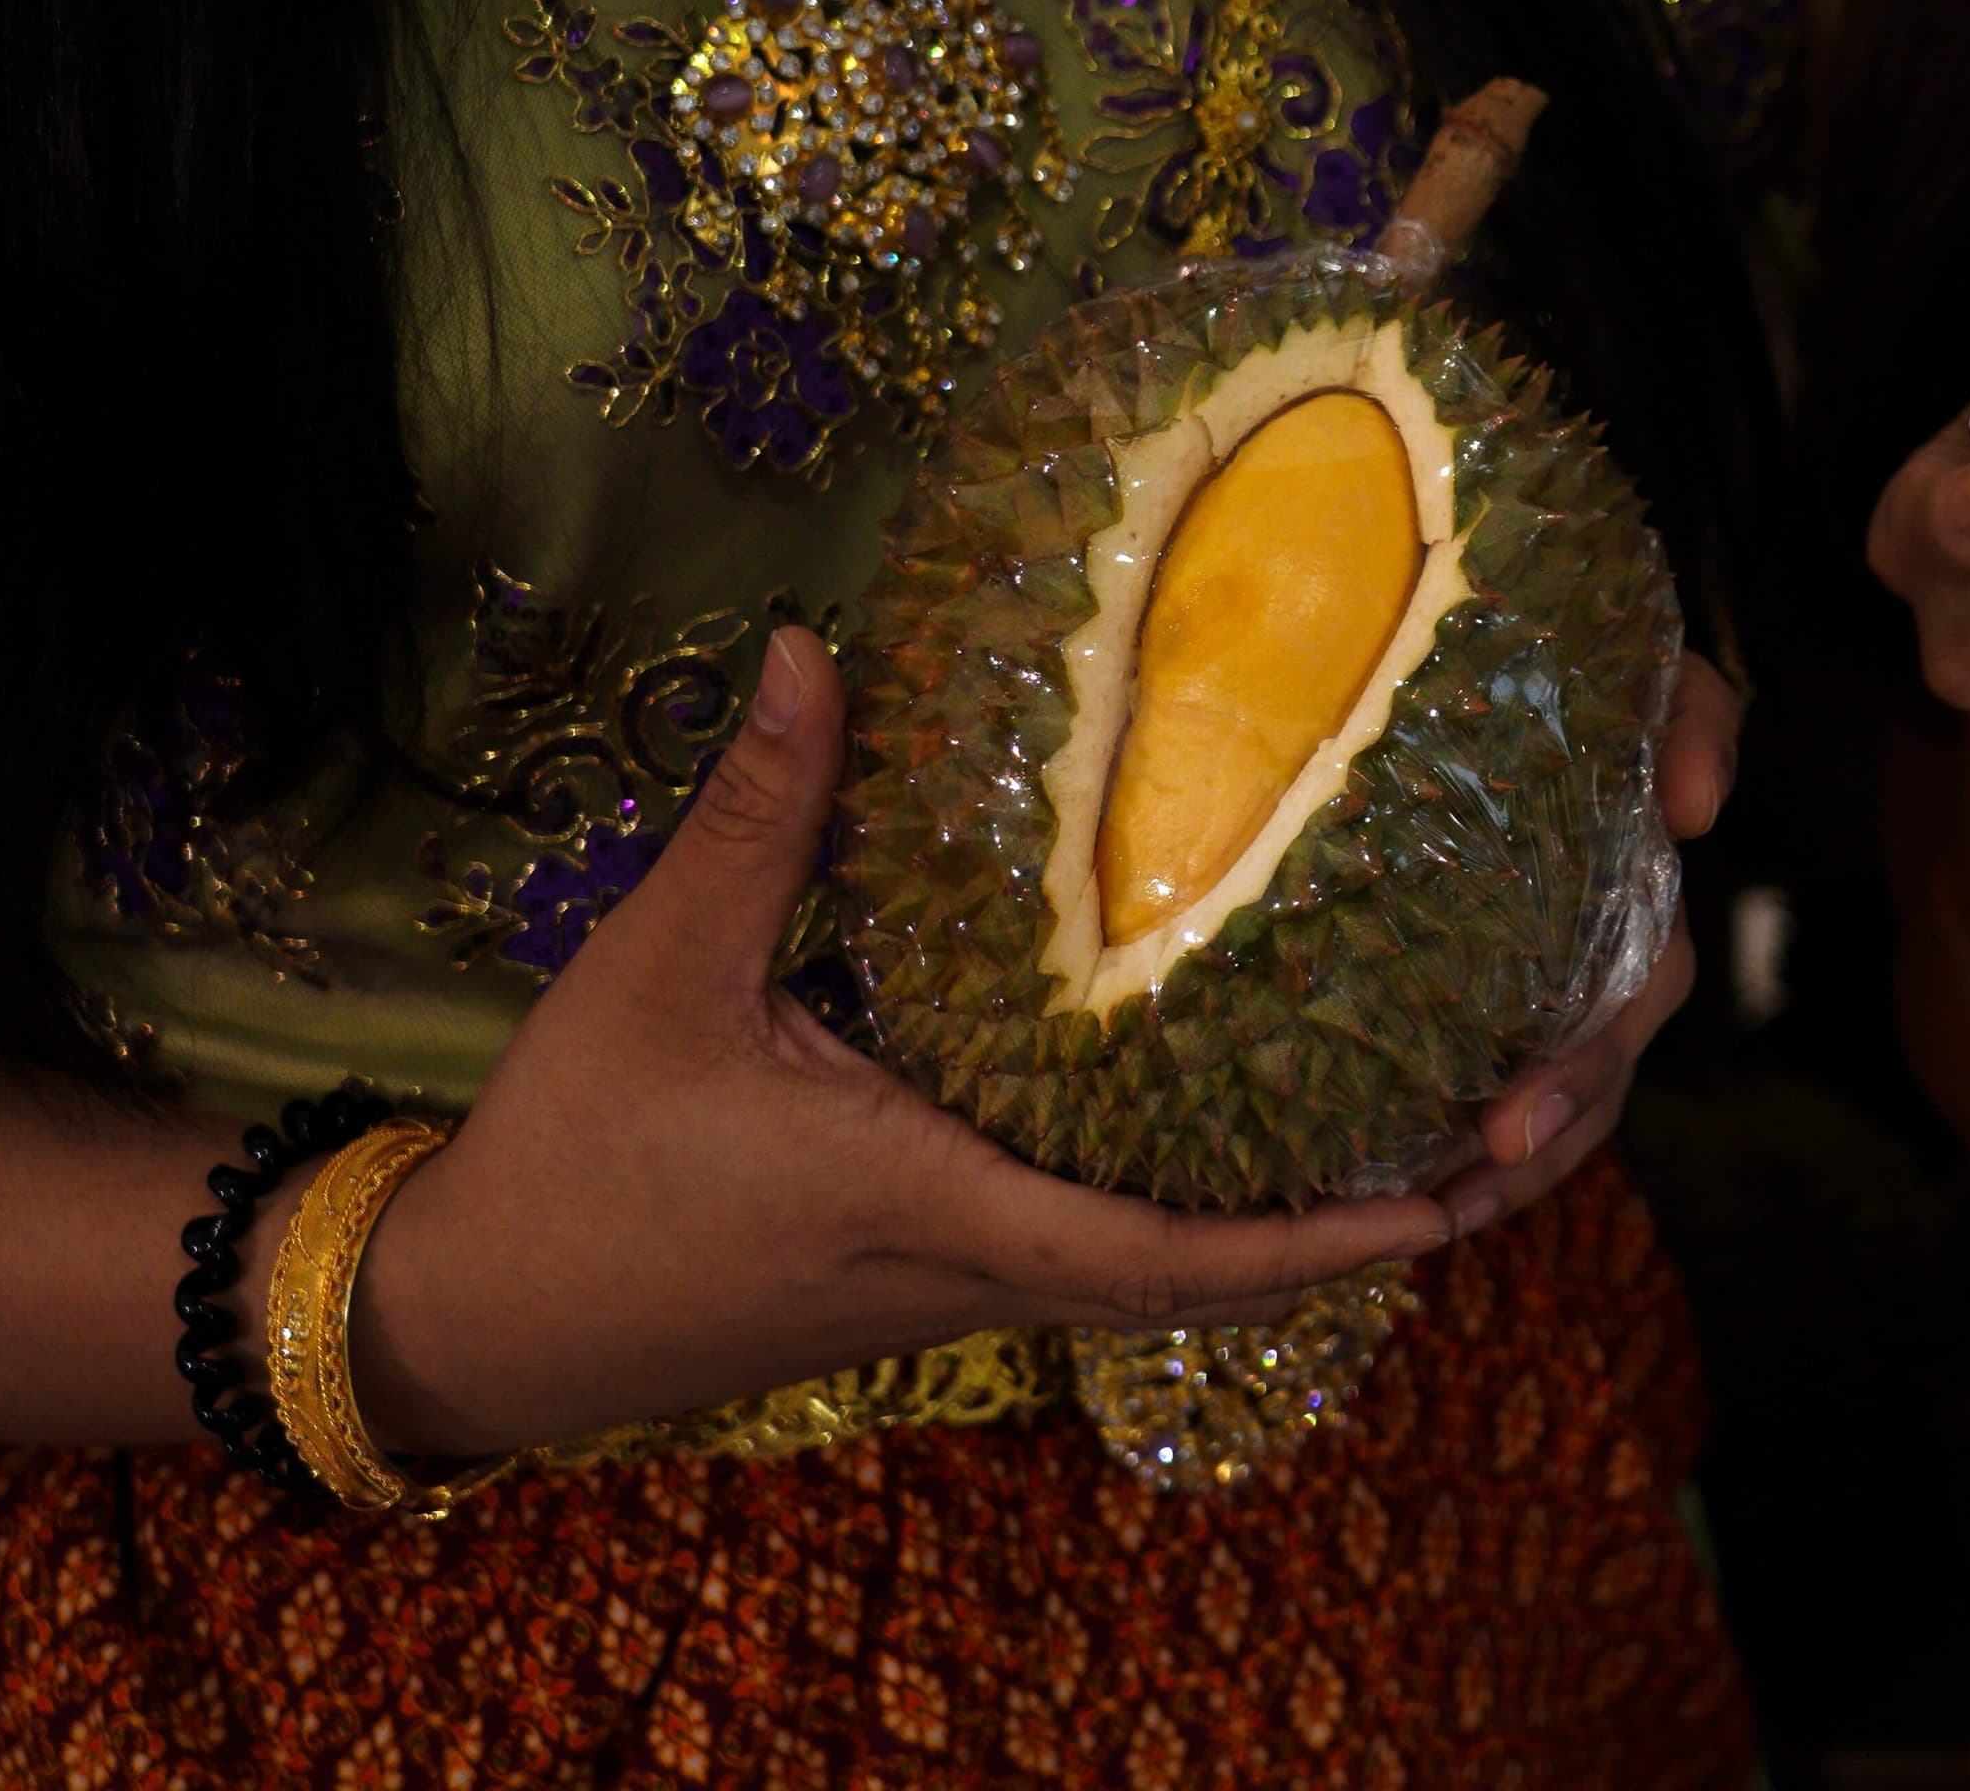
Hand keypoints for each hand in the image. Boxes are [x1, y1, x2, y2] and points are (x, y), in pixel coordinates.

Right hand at [350, 628, 1458, 1457]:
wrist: (480, 1320)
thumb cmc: (575, 1158)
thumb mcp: (659, 973)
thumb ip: (757, 817)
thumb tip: (810, 649)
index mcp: (937, 1203)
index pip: (1163, 1248)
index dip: (1315, 1235)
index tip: (1444, 1201)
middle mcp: (978, 1270)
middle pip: (1206, 1279)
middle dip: (1351, 1232)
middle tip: (1489, 1149)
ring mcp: (960, 1291)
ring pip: (1162, 1274)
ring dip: (1288, 1230)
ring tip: (1414, 1137)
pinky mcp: (932, 1278)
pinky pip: (1102, 1257)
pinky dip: (1197, 1220)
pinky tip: (1241, 1141)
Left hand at [1426, 664, 1730, 1236]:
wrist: (1521, 637)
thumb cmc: (1585, 655)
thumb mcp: (1658, 672)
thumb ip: (1698, 720)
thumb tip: (1697, 809)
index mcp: (1638, 891)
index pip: (1632, 997)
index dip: (1582, 1071)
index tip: (1512, 1125)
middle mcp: (1606, 946)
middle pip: (1588, 1076)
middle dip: (1531, 1149)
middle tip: (1452, 1200)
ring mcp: (1553, 969)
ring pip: (1551, 1098)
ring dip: (1504, 1171)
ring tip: (1431, 1223)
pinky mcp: (1485, 978)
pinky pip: (1495, 1073)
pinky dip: (1464, 1136)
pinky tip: (1403, 1188)